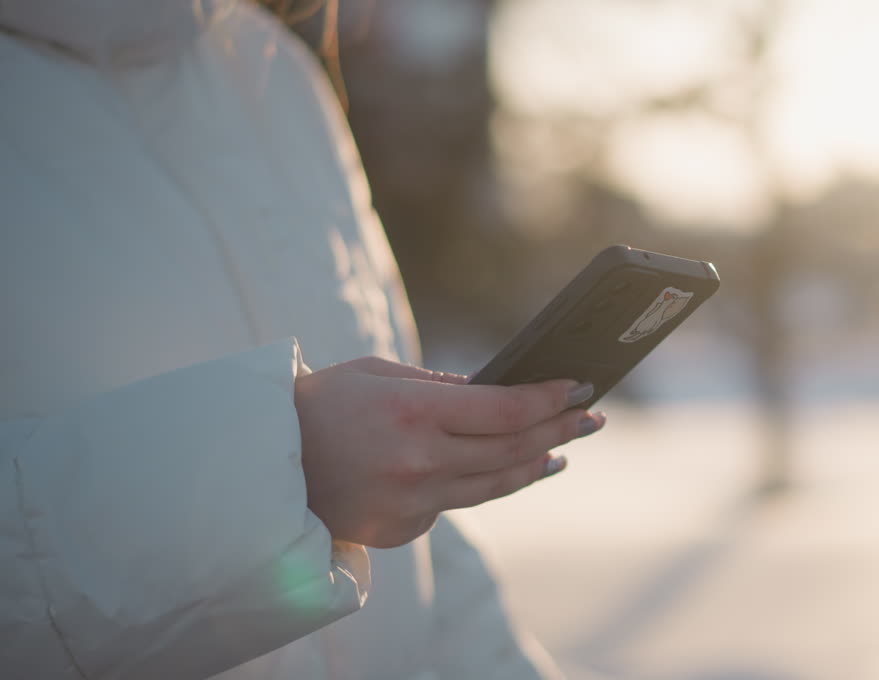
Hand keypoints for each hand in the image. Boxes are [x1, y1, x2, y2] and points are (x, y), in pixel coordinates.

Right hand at [293, 356, 603, 547]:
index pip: (507, 409)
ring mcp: (410, 503)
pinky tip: (499, 470)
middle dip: (560, 431)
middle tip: (591, 418)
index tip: (581, 387)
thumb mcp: (380, 374)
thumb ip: (442, 385)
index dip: (551, 399)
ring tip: (561, 452)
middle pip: (513, 449)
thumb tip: (498, 391)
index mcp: (413, 412)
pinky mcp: (400, 530)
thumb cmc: (322, 404)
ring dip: (534, 466)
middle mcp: (417, 462)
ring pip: (494, 485)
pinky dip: (479, 484)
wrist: (261, 463)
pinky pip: (453, 504)